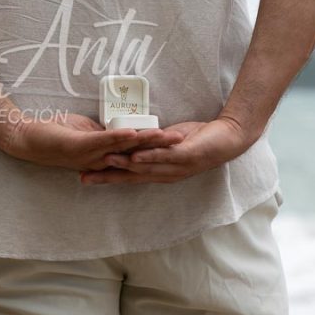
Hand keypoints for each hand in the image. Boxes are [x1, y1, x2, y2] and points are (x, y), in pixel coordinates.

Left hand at [0, 112, 183, 170]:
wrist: (25, 139)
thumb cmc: (55, 136)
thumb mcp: (86, 135)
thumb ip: (105, 136)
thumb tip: (122, 131)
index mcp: (104, 158)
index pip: (138, 153)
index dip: (159, 148)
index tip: (182, 141)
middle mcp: (100, 161)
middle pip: (137, 155)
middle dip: (162, 147)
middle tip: (185, 141)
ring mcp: (89, 155)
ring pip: (124, 150)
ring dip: (146, 142)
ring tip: (167, 136)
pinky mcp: (78, 146)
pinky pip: (101, 142)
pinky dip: (117, 137)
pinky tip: (132, 133)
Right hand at [79, 117, 250, 184]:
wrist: (229, 137)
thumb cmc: (198, 139)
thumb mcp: (169, 142)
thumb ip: (151, 145)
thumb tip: (132, 141)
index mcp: (160, 171)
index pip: (128, 176)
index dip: (106, 177)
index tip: (85, 177)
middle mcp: (166, 174)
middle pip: (132, 177)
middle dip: (108, 177)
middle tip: (86, 177)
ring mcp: (178, 167)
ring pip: (146, 168)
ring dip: (125, 166)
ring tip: (105, 163)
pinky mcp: (188, 156)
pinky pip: (166, 156)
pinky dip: (150, 157)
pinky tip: (136, 155)